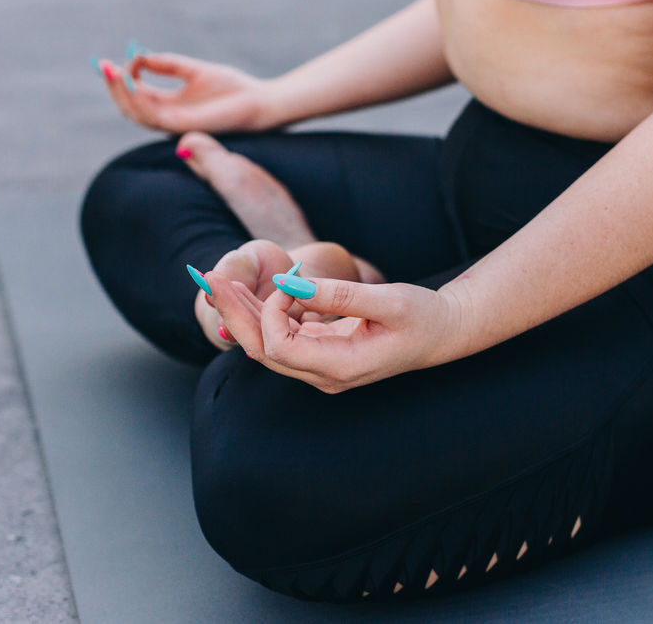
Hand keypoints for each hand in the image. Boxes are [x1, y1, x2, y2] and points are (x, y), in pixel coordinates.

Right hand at [98, 51, 277, 133]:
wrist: (257, 102)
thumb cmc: (231, 87)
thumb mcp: (192, 69)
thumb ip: (167, 64)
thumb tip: (139, 56)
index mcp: (169, 103)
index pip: (135, 94)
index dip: (119, 80)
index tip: (108, 62)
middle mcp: (168, 116)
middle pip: (130, 106)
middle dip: (114, 88)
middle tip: (104, 66)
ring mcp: (174, 124)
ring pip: (137, 114)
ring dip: (122, 94)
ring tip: (113, 72)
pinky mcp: (184, 126)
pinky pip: (155, 116)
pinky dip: (141, 101)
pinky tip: (134, 83)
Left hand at [203, 271, 464, 392]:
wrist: (443, 333)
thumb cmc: (422, 317)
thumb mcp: (389, 301)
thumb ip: (342, 296)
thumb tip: (294, 287)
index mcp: (340, 367)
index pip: (280, 348)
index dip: (271, 312)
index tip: (290, 280)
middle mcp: (325, 375)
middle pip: (262, 352)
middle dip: (234, 314)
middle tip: (208, 278)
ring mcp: (322, 369)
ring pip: (267, 347)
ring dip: (243, 315)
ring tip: (219, 281)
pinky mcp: (322, 355)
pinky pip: (282, 340)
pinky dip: (264, 316)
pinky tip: (250, 292)